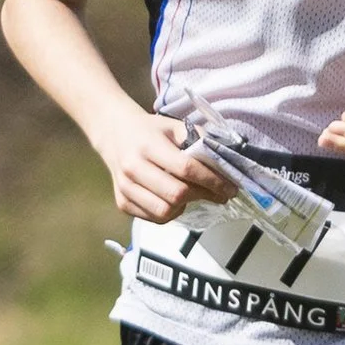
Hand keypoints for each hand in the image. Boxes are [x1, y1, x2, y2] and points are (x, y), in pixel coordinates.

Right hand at [97, 107, 237, 223]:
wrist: (114, 134)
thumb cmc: (149, 130)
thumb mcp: (174, 126)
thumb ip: (199, 140)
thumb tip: (226, 162)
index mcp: (148, 145)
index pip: (185, 168)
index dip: (212, 180)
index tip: (231, 186)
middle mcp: (133, 168)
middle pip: (176, 194)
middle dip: (205, 195)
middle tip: (220, 194)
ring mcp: (125, 188)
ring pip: (165, 211)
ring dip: (187, 206)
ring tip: (194, 195)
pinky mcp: (122, 203)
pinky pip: (154, 218)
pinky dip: (170, 213)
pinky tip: (174, 200)